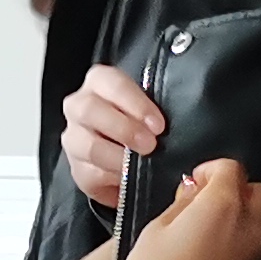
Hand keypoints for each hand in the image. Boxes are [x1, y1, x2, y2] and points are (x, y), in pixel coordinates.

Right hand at [64, 63, 167, 207]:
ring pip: (86, 144)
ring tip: (140, 163)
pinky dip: (111, 177)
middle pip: (89, 110)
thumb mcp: (151, 110)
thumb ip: (157, 107)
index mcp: (100, 83)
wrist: (132, 160)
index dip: (134, 102)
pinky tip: (128, 178)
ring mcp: (74, 138)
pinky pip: (89, 173)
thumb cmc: (144, 126)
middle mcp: (80, 106)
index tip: (158, 124)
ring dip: (117, 156)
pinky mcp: (77, 168)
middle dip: (123, 128)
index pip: (110, 82)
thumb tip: (186, 115)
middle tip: (150, 144)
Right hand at [113, 160, 260, 259]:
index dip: (211, 172)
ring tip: (220, 234)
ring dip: (250, 221)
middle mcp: (252, 230)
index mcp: (225, 207)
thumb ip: (183, 203)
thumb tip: (195, 191)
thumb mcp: (156, 230)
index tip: (198, 183)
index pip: (232, 169)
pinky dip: (248, 253)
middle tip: (213, 204)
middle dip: (240, 192)